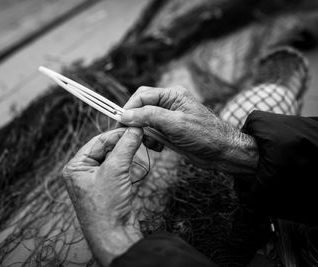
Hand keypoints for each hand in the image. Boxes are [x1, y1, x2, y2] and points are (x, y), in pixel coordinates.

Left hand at [63, 127, 142, 266]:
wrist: (114, 236)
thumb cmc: (106, 207)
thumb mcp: (115, 170)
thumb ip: (125, 146)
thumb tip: (134, 129)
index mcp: (75, 167)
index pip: (97, 141)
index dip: (116, 134)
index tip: (134, 128)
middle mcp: (83, 172)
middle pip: (106, 149)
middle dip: (123, 147)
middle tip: (139, 139)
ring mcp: (96, 181)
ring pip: (115, 159)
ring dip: (127, 158)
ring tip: (136, 161)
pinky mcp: (108, 188)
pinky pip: (119, 171)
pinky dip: (128, 169)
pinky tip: (135, 173)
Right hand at [121, 86, 258, 174]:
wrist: (223, 152)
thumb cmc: (204, 135)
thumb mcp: (175, 124)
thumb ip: (149, 116)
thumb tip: (125, 115)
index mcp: (172, 95)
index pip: (142, 95)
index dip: (129, 108)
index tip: (121, 123)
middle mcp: (169, 103)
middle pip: (141, 107)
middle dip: (135, 121)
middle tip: (131, 135)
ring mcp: (169, 117)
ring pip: (145, 121)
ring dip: (144, 132)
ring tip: (151, 143)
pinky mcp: (170, 130)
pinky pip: (152, 132)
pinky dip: (151, 139)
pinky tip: (158, 147)